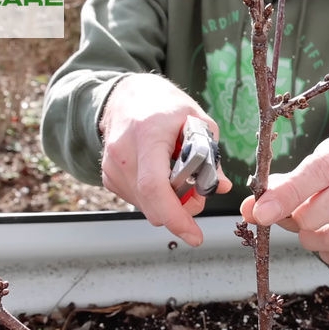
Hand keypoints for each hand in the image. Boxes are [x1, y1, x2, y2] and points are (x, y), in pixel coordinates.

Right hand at [99, 74, 231, 246]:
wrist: (125, 95)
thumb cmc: (161, 104)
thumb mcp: (196, 120)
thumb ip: (210, 156)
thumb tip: (220, 187)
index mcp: (147, 134)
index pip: (155, 187)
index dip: (175, 216)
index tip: (193, 234)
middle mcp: (123, 152)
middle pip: (151, 204)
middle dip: (180, 211)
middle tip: (196, 194)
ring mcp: (111, 166)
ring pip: (145, 206)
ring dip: (167, 203)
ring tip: (177, 176)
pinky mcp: (108, 176)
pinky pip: (136, 200)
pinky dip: (153, 197)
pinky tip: (159, 175)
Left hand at [240, 134, 328, 269]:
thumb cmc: (326, 186)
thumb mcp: (302, 178)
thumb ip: (275, 191)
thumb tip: (250, 210)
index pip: (321, 169)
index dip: (289, 193)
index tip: (262, 212)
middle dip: (306, 218)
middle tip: (294, 222)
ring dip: (312, 241)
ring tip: (310, 232)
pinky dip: (326, 255)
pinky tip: (328, 243)